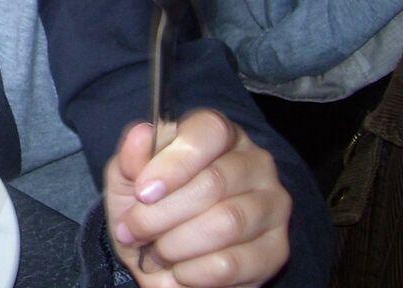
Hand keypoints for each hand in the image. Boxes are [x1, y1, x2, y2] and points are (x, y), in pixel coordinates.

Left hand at [104, 110, 291, 286]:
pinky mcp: (276, 250)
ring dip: (176, 245)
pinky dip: (194, 272)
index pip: (209, 131)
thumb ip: (132, 157)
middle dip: (161, 214)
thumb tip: (141, 133)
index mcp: (218, 134)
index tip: (143, 192)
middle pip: (213, 183)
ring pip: (226, 224)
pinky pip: (233, 263)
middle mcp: (255, 162)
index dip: (174, 163)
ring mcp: (272, 205)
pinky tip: (181, 269)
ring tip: (156, 252)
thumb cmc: (148, 208)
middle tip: (133, 231)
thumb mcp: (128, 180)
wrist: (161, 259)